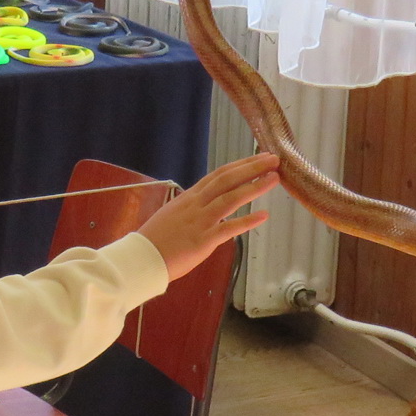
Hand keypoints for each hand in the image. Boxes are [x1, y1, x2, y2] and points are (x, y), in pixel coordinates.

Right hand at [139, 155, 277, 281]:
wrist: (142, 258)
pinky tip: (264, 215)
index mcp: (190, 197)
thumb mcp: (174, 214)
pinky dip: (247, 221)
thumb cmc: (156, 239)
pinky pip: (228, 228)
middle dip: (252, 168)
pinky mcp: (203, 240)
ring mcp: (200, 221)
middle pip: (227, 180)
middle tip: (273, 159)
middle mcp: (196, 204)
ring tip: (274, 178)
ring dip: (254, 187)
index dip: (241, 164)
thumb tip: (206, 202)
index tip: (258, 157)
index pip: (219, 174)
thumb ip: (192, 207)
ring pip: (230, 198)